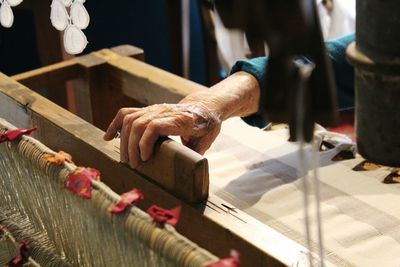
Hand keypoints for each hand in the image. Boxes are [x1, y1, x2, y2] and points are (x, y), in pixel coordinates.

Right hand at [103, 103, 220, 167]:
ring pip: (130, 120)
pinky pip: (126, 114)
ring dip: (123, 140)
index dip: (145, 142)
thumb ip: (197, 152)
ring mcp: (153, 109)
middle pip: (138, 124)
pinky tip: (107, 137)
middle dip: (131, 146)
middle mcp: (163, 111)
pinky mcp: (147, 110)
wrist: (204, 106)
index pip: (153, 126)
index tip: (145, 159)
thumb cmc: (207, 124)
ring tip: (125, 159)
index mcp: (179, 119)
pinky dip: (115, 124)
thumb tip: (189, 171)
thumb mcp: (207, 139)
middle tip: (134, 165)